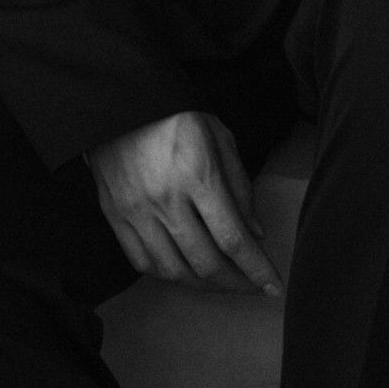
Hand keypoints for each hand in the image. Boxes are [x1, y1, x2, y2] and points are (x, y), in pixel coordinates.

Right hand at [87, 111, 283, 297]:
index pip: (233, 239)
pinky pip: (141, 260)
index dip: (258, 271)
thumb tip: (255, 235)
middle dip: (236, 283)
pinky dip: (166, 274)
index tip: (274, 288)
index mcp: (197, 175)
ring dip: (203, 284)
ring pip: (174, 270)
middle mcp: (165, 198)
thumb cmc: (176, 115)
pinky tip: (182, 269)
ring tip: (219, 280)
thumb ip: (240, 187)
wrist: (120, 99)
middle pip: (206, 263)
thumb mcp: (219, 137)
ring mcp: (136, 209)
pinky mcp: (114, 213)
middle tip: (250, 284)